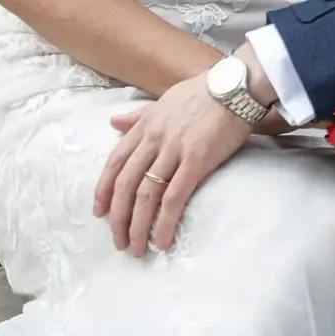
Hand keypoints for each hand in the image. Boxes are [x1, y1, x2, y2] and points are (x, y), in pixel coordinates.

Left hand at [93, 74, 254, 255]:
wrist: (235, 86)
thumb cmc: (203, 92)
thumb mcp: (163, 101)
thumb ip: (138, 116)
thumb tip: (113, 123)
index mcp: (145, 125)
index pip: (115, 162)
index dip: (103, 189)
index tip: (99, 212)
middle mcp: (154, 139)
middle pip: (126, 184)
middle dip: (118, 218)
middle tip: (118, 242)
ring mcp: (174, 150)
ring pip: (146, 195)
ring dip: (138, 226)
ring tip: (137, 249)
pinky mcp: (196, 160)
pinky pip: (174, 197)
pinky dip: (164, 222)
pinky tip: (162, 240)